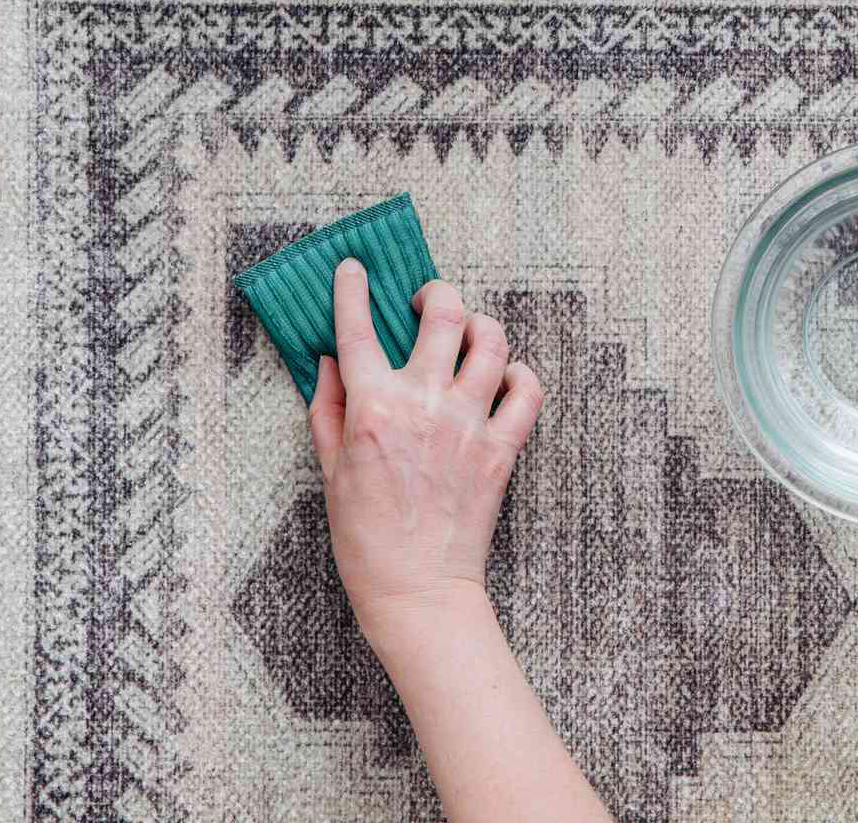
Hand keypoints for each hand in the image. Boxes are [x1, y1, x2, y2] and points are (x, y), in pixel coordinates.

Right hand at [307, 259, 544, 646]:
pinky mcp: (502, 448)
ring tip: (468, 336)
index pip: (358, 329)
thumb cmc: (366, 536)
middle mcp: (423, 405)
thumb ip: (329, 408)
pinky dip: (520, 375)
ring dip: (481, 327)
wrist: (417, 589)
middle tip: (427, 301)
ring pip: (492, 341)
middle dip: (436, 292)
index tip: (354, 268)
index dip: (353, 289)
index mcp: (371, 408)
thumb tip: (329, 360)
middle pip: (444, 314)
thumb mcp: (329, 469)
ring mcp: (468, 424)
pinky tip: (503, 380)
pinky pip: (528, 390)